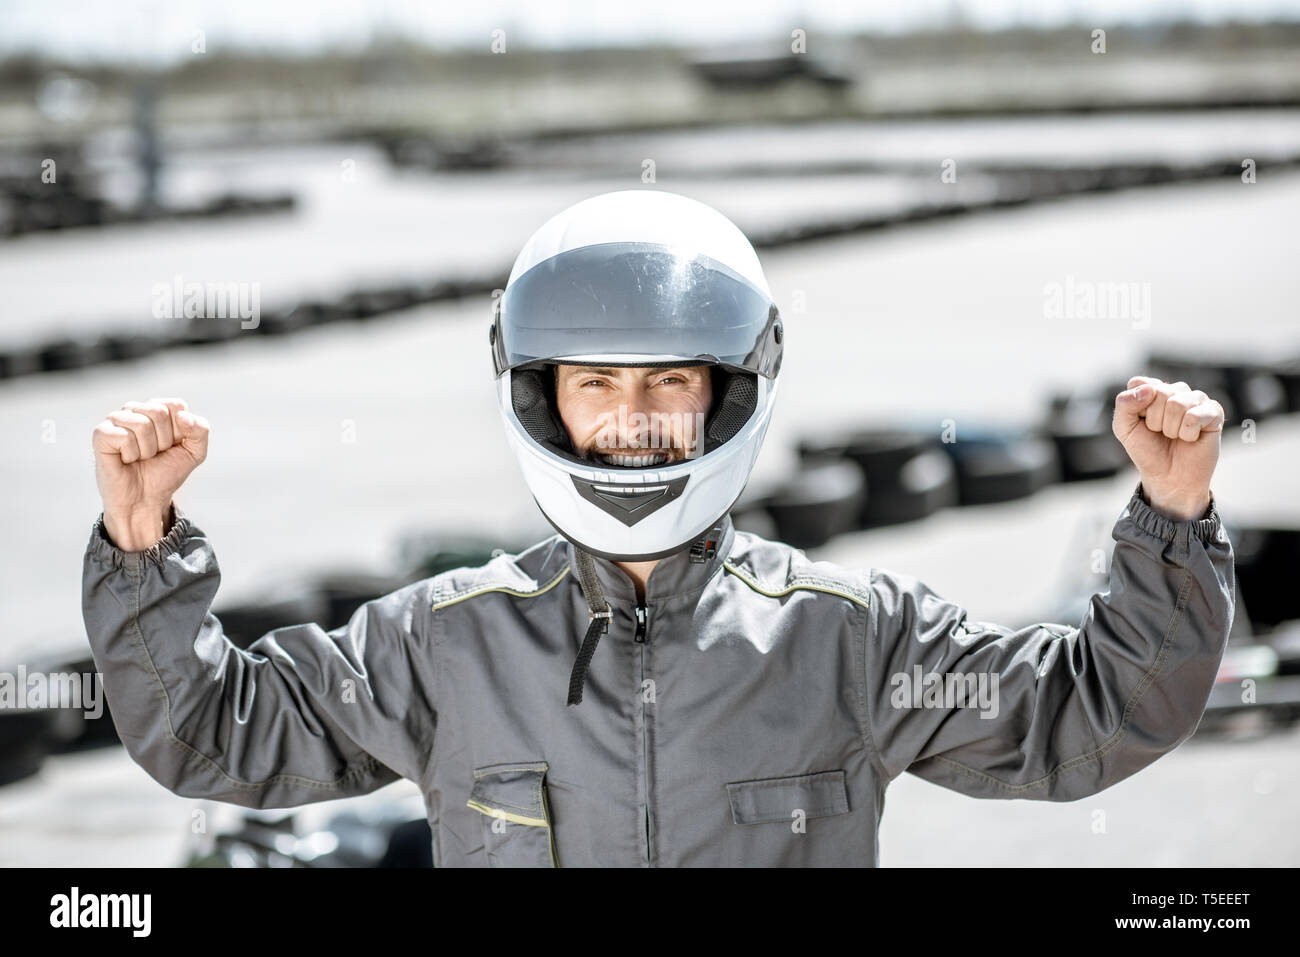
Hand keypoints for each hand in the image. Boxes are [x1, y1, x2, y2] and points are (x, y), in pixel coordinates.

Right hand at [92, 398, 209, 549]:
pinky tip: (126, 459)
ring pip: (143, 424)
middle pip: (160, 412)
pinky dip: (131, 454)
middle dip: (164, 441)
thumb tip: (183, 416)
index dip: (180, 431)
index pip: (176, 405)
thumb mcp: (195, 452)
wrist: (145, 500)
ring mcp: (115, 419)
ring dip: (148, 450)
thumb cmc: (166, 473)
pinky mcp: (101, 433)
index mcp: (156, 408)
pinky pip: (125, 436)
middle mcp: (135, 409)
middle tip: (154, 454)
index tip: (172, 446)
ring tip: (140, 458)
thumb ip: (200, 430)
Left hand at [1112, 377, 1223, 520]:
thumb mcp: (1124, 428)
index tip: (1141, 423)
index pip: (1139, 383)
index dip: (1136, 408)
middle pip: (1160, 393)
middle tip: (1161, 433)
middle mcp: (1176, 390)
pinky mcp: (1214, 413)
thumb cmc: (1147, 450)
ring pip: (1177, 403)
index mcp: (1153, 390)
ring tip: (1175, 436)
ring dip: (1171, 428)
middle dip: (1154, 421)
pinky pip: (1195, 415)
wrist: (1169, 477)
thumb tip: (1149, 389)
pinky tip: (1191, 438)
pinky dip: (1187, 433)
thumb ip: (1124, 404)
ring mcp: (1196, 400)